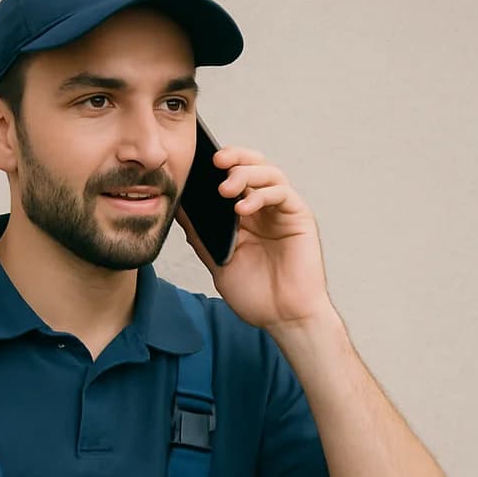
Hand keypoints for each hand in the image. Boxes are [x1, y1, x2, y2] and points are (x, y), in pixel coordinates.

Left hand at [177, 146, 333, 333]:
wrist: (284, 318)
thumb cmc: (256, 295)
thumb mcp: (218, 261)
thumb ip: (201, 235)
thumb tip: (178, 208)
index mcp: (244, 217)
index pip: (232, 178)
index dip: (216, 167)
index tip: (194, 164)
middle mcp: (264, 209)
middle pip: (252, 166)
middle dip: (233, 158)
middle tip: (213, 161)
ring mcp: (282, 212)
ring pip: (268, 173)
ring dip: (245, 173)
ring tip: (225, 188)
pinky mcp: (299, 218)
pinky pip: (282, 193)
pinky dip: (261, 195)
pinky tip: (243, 209)